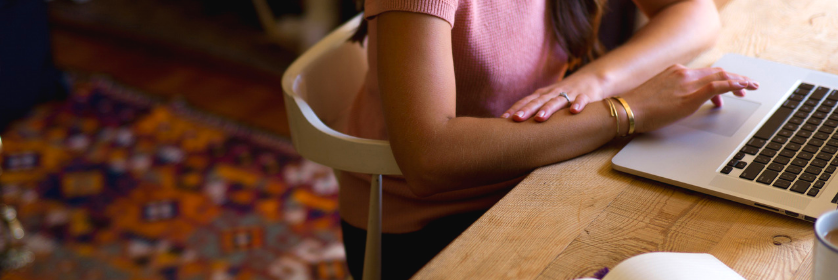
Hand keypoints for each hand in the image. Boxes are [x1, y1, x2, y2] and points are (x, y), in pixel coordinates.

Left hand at [501, 74, 604, 121]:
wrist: (592, 78)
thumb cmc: (565, 94)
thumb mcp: (549, 99)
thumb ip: (535, 109)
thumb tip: (515, 124)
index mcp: (543, 94)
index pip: (526, 101)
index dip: (515, 109)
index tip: (503, 119)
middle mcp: (554, 93)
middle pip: (538, 101)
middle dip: (527, 110)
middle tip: (516, 119)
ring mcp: (570, 93)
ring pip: (557, 101)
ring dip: (548, 109)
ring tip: (540, 119)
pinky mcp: (586, 96)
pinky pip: (582, 100)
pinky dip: (579, 104)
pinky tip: (574, 111)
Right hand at [622, 64, 758, 132]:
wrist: (627, 110)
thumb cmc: (638, 107)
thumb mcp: (658, 95)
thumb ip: (673, 93)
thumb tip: (682, 101)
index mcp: (675, 71)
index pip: (705, 72)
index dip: (721, 77)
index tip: (731, 84)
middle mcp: (683, 73)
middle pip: (717, 71)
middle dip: (735, 78)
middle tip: (747, 86)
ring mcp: (687, 83)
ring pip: (721, 76)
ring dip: (738, 81)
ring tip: (748, 88)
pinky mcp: (690, 95)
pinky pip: (718, 86)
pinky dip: (733, 84)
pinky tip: (742, 87)